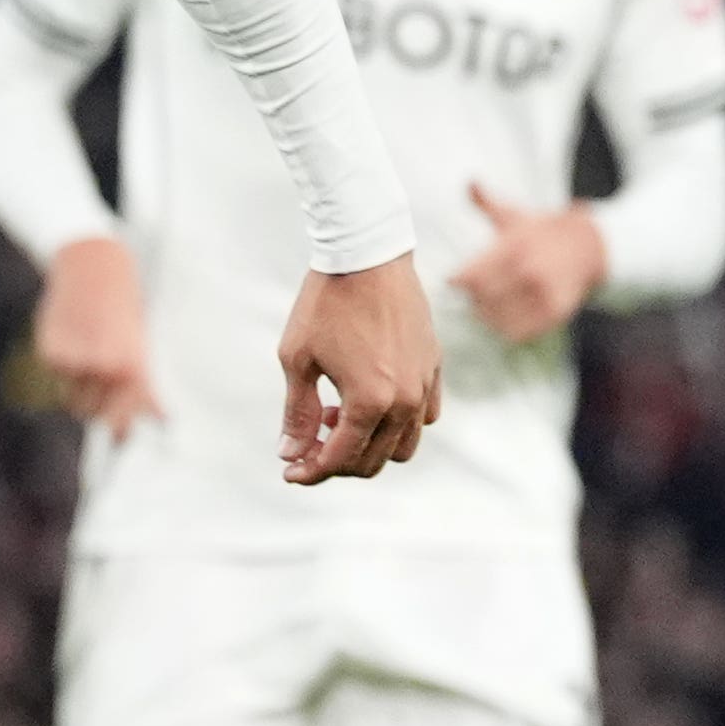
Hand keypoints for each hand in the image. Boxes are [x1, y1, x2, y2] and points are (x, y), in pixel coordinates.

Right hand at [35, 237, 162, 440]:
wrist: (93, 264)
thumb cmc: (123, 304)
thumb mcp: (139, 343)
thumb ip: (143, 383)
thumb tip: (160, 419)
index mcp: (133, 367)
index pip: (124, 417)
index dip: (121, 430)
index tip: (119, 438)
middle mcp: (105, 367)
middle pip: (94, 412)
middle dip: (96, 405)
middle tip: (98, 384)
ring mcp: (76, 360)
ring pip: (72, 397)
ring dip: (78, 387)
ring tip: (86, 358)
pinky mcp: (52, 351)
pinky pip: (55, 375)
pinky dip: (61, 365)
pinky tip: (71, 339)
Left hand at [276, 251, 442, 482]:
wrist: (367, 255)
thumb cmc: (325, 303)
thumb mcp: (297, 358)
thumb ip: (297, 412)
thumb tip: (290, 455)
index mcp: (370, 401)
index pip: (342, 458)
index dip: (312, 470)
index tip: (289, 471)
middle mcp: (406, 402)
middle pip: (373, 460)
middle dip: (337, 462)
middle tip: (306, 445)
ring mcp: (425, 386)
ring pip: (403, 445)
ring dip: (368, 445)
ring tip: (333, 417)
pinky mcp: (435, 368)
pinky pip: (425, 416)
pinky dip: (398, 424)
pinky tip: (367, 402)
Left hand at [453, 182, 607, 342]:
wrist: (589, 246)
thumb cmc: (541, 230)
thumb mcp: (514, 215)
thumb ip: (487, 201)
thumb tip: (470, 181)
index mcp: (513, 246)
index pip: (471, 274)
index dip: (457, 281)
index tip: (453, 281)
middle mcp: (529, 270)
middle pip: (482, 297)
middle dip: (471, 299)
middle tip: (469, 297)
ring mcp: (544, 293)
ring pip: (500, 318)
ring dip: (487, 316)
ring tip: (484, 310)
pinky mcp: (557, 312)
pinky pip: (523, 332)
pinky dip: (508, 331)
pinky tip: (503, 323)